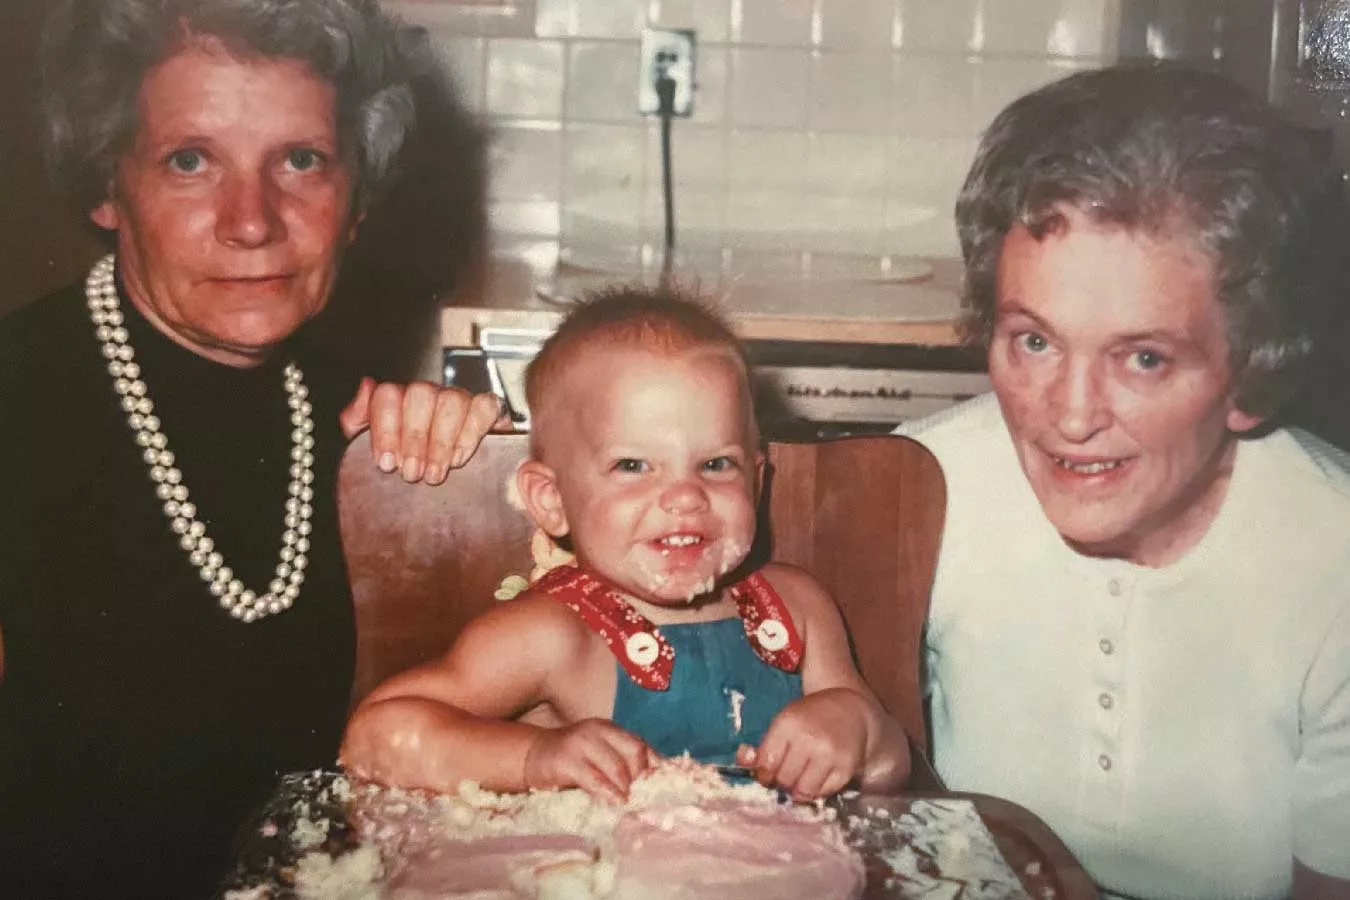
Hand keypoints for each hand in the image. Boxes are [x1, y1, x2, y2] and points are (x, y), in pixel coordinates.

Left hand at [339, 378, 505, 483]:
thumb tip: (365, 386)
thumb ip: (358, 419)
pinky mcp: (487, 408)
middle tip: (412, 474)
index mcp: (398, 399)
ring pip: (451, 401)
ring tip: (434, 474)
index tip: (387, 463)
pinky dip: (470, 434)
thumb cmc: (409, 461)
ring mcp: (458, 398)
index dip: (386, 430)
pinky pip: (483, 408)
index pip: (387, 394)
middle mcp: (428, 394)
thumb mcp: (374, 446)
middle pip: (420, 395)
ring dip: (441, 442)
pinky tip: (459, 459)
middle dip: (414, 439)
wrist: (452, 479)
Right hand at [522, 719, 654, 804]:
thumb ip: (621, 762)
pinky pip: (595, 779)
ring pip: (617, 767)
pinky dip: (609, 793)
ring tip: (629, 804)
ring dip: (627, 789)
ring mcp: (582, 743)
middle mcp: (598, 730)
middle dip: (642, 777)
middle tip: (642, 797)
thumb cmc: (572, 760)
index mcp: (610, 729)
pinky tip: (615, 803)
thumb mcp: (599, 753)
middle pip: (635, 752)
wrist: (532, 754)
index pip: (642, 745)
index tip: (661, 787)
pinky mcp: (567, 761)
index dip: (655, 767)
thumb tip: (654, 780)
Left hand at [738, 689, 868, 800]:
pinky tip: (818, 777)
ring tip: (801, 778)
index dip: (764, 774)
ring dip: (798, 790)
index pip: (766, 764)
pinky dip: (817, 790)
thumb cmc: (810, 718)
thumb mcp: (784, 722)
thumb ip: (762, 746)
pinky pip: (824, 793)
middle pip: (784, 779)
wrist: (850, 710)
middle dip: (782, 781)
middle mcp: (809, 739)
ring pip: (803, 791)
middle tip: (787, 773)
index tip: (768, 772)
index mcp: (788, 724)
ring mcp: (830, 754)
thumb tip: (742, 760)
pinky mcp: (847, 767)